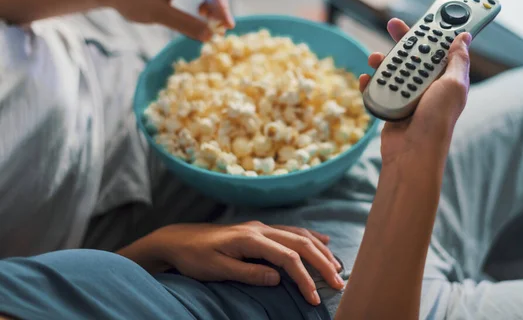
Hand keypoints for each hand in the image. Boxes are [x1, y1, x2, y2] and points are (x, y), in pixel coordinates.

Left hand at [146, 222, 343, 304]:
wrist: (180, 239)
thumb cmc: (196, 257)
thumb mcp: (217, 269)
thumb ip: (248, 273)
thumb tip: (278, 278)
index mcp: (251, 239)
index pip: (287, 257)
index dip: (304, 277)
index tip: (314, 297)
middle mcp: (261, 229)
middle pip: (300, 243)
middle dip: (322, 263)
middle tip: (339, 282)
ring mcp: (262, 227)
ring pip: (300, 235)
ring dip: (320, 251)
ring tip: (337, 268)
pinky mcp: (260, 230)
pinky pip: (292, 231)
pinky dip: (311, 237)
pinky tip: (323, 243)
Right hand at [358, 18, 471, 163]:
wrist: (413, 152)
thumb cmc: (437, 119)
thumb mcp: (454, 85)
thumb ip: (457, 60)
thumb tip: (464, 37)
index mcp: (445, 79)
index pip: (440, 48)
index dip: (435, 31)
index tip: (429, 15)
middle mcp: (427, 86)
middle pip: (413, 56)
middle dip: (404, 40)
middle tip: (393, 24)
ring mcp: (407, 96)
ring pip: (392, 70)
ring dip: (383, 62)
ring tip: (374, 59)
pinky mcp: (390, 106)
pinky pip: (378, 89)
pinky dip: (370, 83)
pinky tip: (365, 79)